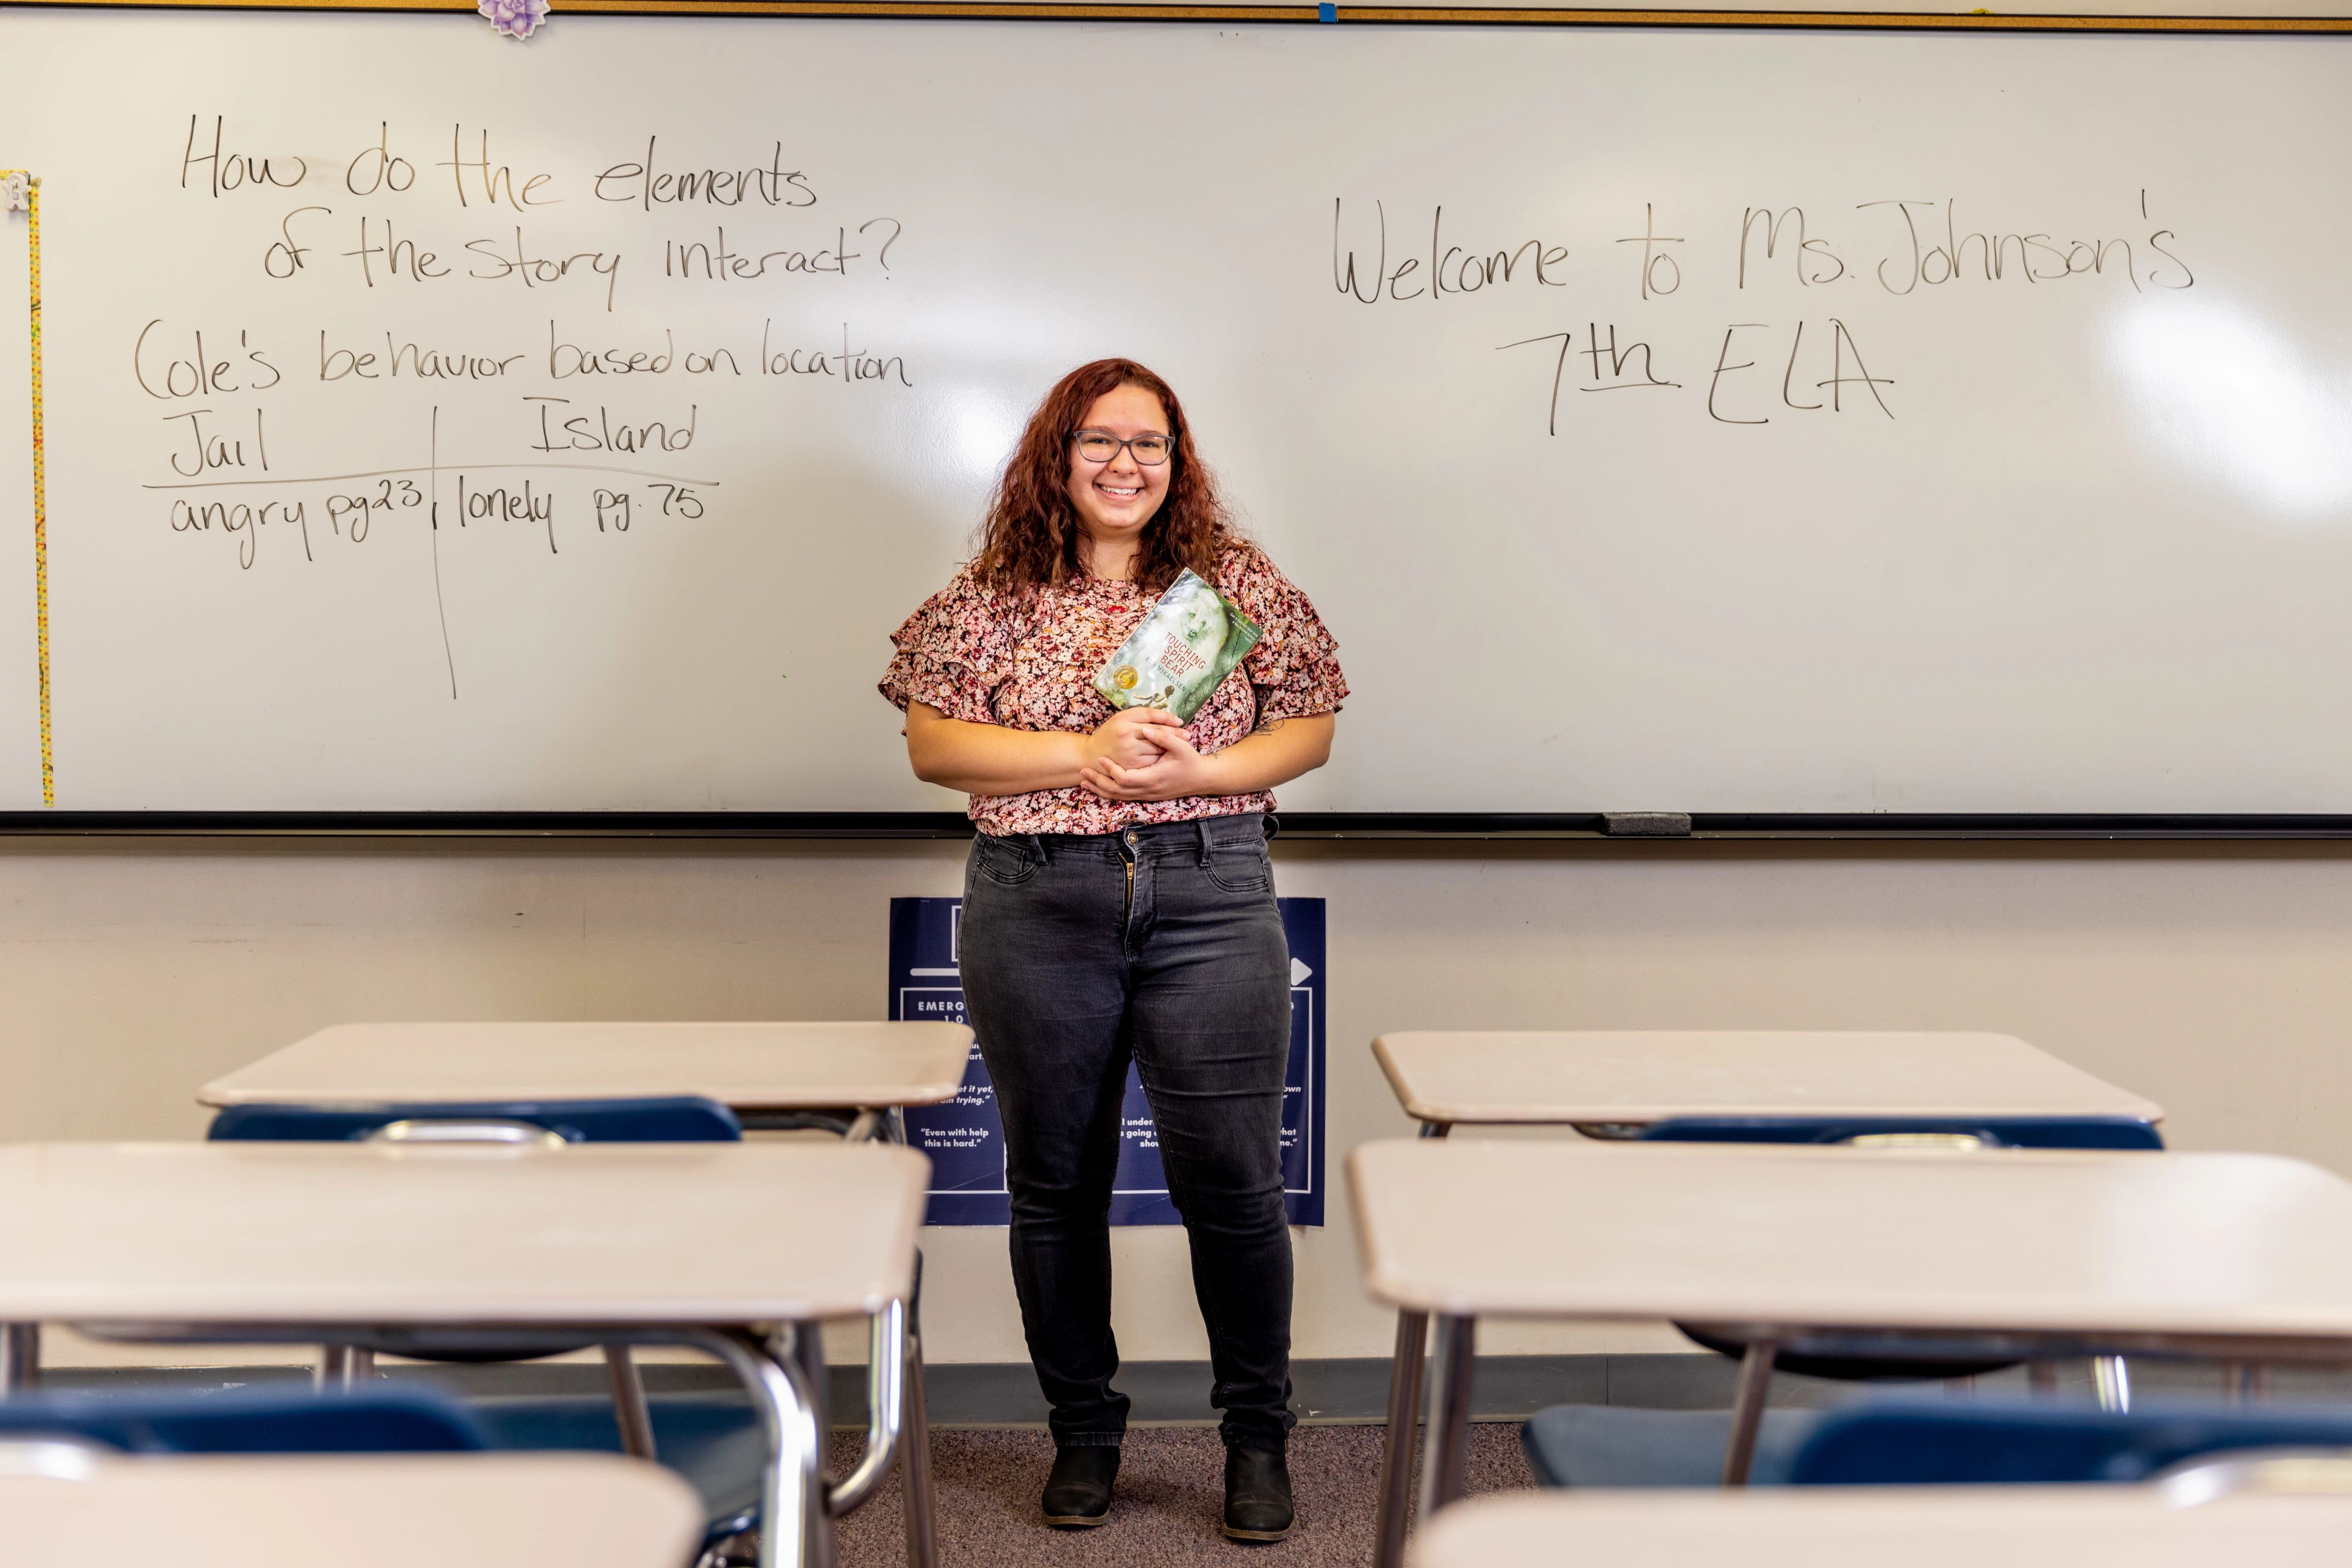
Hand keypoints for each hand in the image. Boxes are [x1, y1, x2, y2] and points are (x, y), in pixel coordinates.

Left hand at [1078, 720, 1225, 801]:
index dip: (1111, 770)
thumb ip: (1163, 737)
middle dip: (1098, 782)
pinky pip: (1124, 797)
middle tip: (1083, 772)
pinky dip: (1110, 793)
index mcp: (1154, 778)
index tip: (1101, 759)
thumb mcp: (1181, 746)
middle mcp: (1148, 790)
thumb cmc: (1191, 761)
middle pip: (1116, 791)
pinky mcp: (1146, 795)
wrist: (1200, 779)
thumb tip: (1144, 729)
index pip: (1125, 779)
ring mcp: (1146, 795)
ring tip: (1085, 782)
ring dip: (1101, 789)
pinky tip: (1100, 787)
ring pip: (1118, 797)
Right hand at [1080, 707, 1179, 773]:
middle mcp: (1127, 738)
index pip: (1152, 718)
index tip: (1180, 721)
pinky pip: (1153, 762)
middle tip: (1188, 735)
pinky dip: (1163, 758)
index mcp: (1124, 722)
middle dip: (1175, 734)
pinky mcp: (1132, 768)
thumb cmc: (1109, 734)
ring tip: (1183, 743)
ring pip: (1158, 748)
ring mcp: (1130, 754)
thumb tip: (1165, 716)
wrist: (1091, 756)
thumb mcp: (1121, 718)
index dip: (1168, 719)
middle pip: (1158, 734)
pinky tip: (1170, 756)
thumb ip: (1141, 715)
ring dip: (1172, 746)